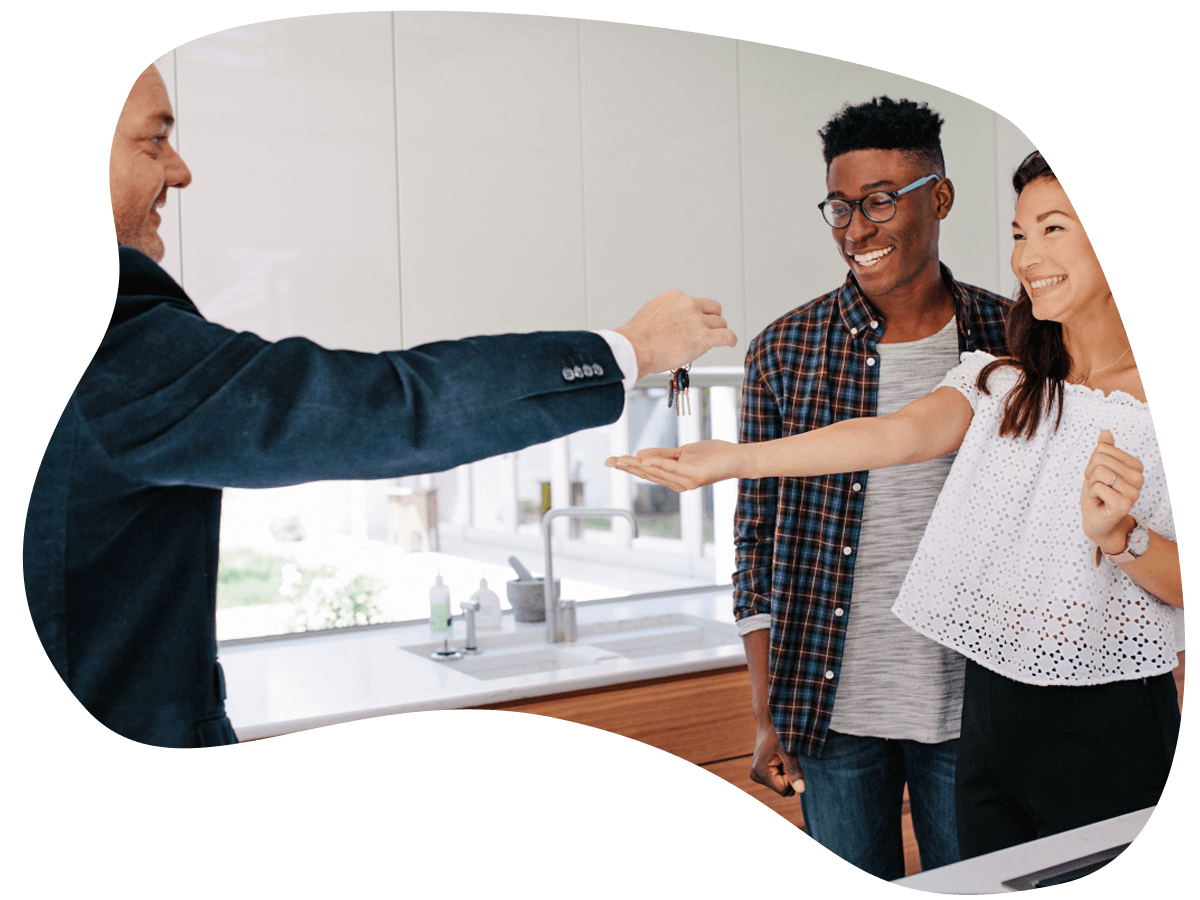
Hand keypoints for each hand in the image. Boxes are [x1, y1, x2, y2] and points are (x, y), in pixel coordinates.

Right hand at [605, 440, 748, 491]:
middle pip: (648, 474)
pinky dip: (657, 463)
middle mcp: (678, 483)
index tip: (611, 460)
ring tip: (622, 459)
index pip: (646, 471)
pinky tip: (644, 460)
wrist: (736, 457)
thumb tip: (639, 454)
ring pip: (657, 472)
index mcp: (673, 478)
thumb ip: (662, 454)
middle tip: (610, 461)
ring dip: (637, 465)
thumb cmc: (712, 455)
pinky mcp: (695, 476)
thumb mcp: (682, 452)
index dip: (628, 466)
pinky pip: (672, 468)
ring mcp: (686, 481)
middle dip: (627, 467)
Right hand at [614, 289, 735, 380]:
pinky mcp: (703, 337)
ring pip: (720, 323)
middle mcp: (688, 305)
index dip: (697, 315)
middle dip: (711, 320)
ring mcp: (697, 320)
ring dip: (718, 332)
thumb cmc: (638, 337)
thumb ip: (667, 315)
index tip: (693, 324)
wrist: (635, 347)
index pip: (695, 303)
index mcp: (675, 297)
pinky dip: (731, 339)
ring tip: (716, 340)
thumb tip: (672, 326)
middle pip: (712, 310)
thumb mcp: (651, 314)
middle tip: (708, 330)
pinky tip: (730, 342)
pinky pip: (726, 336)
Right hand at [750, 723, 805, 796]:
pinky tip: (779, 757)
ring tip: (781, 755)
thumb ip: (794, 771)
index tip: (787, 760)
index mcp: (759, 771)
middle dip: (788, 775)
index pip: (783, 790)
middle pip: (782, 789)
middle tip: (785, 757)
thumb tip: (801, 791)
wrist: (772, 720)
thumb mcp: (789, 751)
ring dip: (786, 772)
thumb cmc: (781, 733)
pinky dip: (783, 770)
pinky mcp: (760, 772)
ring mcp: (756, 774)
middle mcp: (755, 775)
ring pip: (781, 785)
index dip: (791, 777)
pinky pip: (778, 781)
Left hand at [1081, 429, 1143, 552]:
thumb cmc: (1098, 494)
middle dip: (1090, 473)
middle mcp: (1139, 478)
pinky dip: (1092, 495)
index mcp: (1135, 466)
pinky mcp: (1124, 504)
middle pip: (1100, 459)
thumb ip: (1104, 450)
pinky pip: (1098, 487)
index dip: (1092, 462)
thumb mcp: (1097, 468)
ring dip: (1091, 485)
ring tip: (1099, 494)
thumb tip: (1105, 432)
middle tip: (1097, 487)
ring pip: (1099, 472)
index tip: (1098, 477)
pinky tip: (1100, 503)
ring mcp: (1133, 492)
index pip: (1103, 449)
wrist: (1097, 520)